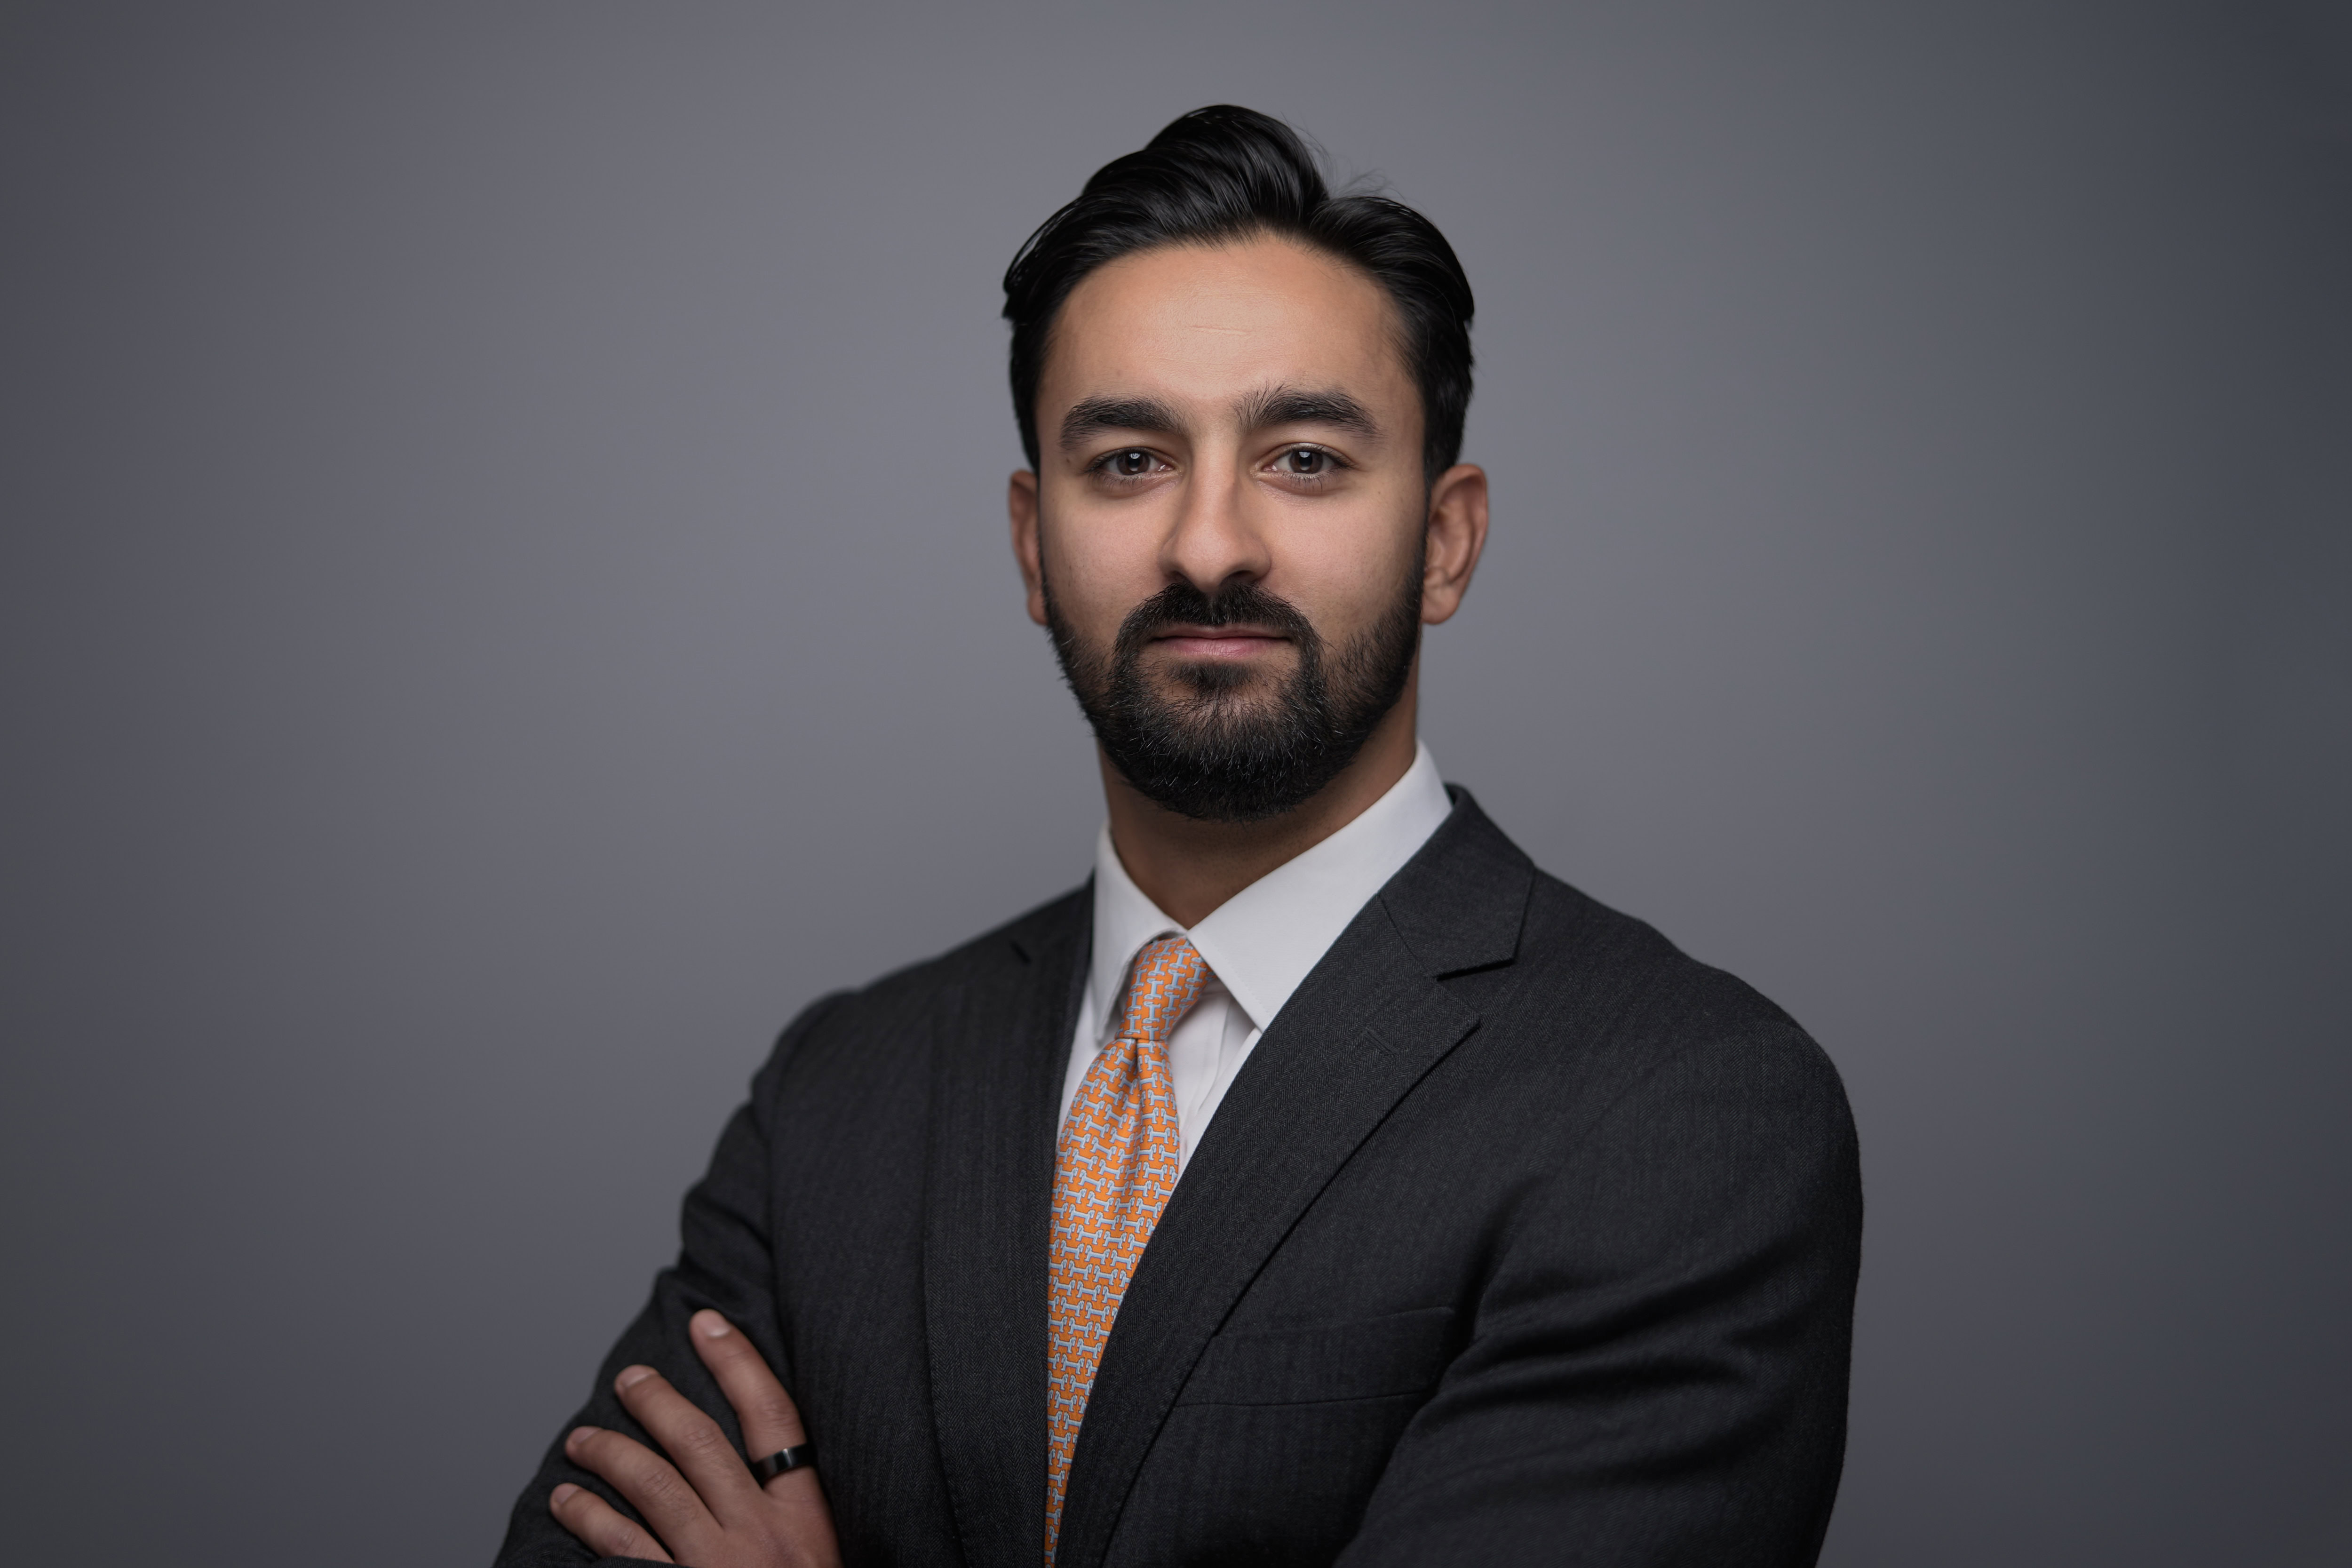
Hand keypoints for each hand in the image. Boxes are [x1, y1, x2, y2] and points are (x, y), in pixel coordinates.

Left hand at [550, 1309, 840, 1567]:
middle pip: (702, 1443)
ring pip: (653, 1487)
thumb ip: (790, 1512)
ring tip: (581, 1439)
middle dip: (660, 1401)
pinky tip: (568, 1502)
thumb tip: (751, 1459)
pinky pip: (623, 1548)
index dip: (740, 1363)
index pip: (775, 1419)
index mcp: (807, 1518)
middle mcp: (762, 1535)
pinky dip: (590, 1518)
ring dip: (611, 1454)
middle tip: (632, 1379)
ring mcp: (717, 1566)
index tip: (708, 1323)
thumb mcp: (822, 1556)